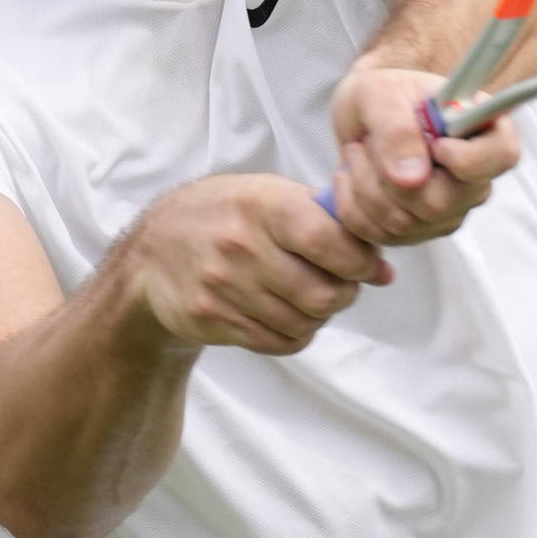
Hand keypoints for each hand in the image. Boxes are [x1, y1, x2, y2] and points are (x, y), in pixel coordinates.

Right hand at [123, 174, 391, 355]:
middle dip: (344, 295)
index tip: (369, 266)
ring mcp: (223, 285)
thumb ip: (327, 223)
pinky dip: (294, 335)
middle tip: (341, 285)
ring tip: (311, 297)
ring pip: (303, 324)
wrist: (153, 251)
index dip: (362, 261)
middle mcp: (241, 244)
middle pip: (323, 294)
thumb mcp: (269, 194)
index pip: (331, 242)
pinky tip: (287, 315)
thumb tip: (384, 270)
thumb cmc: (227, 215)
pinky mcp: (211, 318)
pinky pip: (276, 343)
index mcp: (263, 204)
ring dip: (318, 317)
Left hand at [326, 65, 521, 245]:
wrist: (360, 118)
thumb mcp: (380, 93)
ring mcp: (451, 207)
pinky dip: (354, 209)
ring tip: (358, 154)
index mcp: (482, 127)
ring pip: (407, 223)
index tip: (435, 145)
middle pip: (443, 204)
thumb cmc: (380, 96)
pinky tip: (351, 179)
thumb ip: (397, 128)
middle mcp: (475, 174)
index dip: (469, 160)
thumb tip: (413, 179)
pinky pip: (384, 236)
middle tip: (367, 142)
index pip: (503, 154)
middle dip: (388, 178)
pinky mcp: (422, 229)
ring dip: (365, 188)